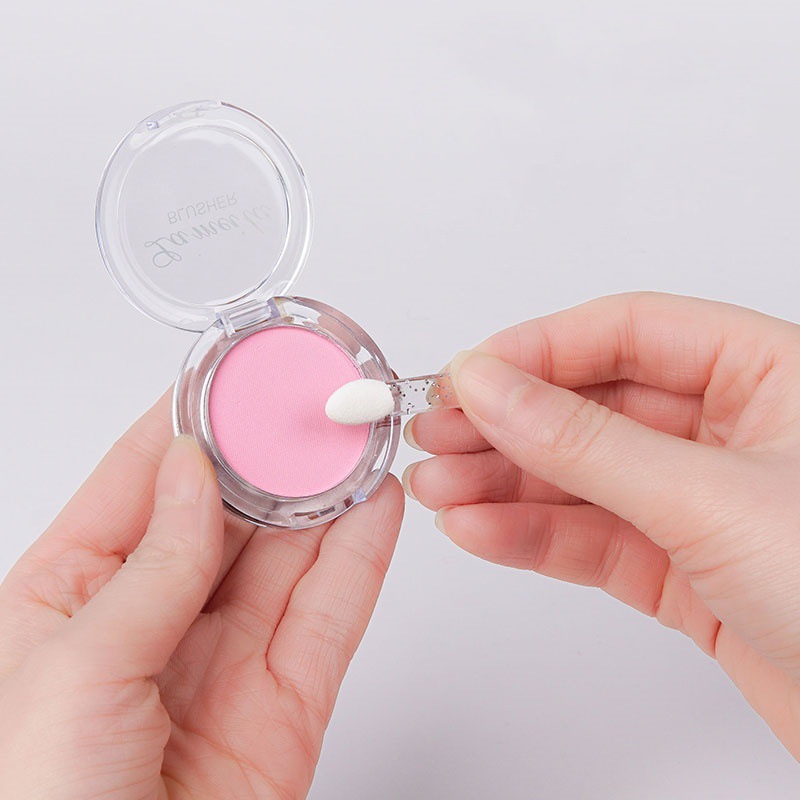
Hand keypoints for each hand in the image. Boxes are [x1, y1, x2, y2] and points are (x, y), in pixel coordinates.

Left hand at [0, 392, 403, 798]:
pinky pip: (330, 615)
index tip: (237, 374)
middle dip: (273, 452)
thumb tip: (197, 473)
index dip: (193, 422)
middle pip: (228, 513)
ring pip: (288, 555)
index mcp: (70, 600)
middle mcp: (152, 622)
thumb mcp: (73, 673)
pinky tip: (377, 506)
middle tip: (314, 398)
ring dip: (326, 493)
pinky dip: (360, 557)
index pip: (142, 484)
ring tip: (357, 435)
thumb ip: (152, 567)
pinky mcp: (287, 701)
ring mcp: (225, 660)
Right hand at [404, 292, 799, 759]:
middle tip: (438, 433)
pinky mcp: (681, 569)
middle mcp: (731, 431)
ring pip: (582, 476)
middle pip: (592, 405)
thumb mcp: (711, 498)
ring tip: (438, 488)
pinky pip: (591, 538)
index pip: (627, 332)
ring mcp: (699, 502)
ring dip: (503, 483)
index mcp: (766, 374)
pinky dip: (532, 536)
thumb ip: (588, 443)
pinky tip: (479, 529)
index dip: (538, 350)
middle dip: (507, 422)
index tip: (468, 375)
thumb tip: (495, 389)